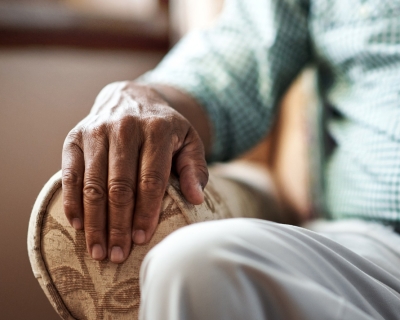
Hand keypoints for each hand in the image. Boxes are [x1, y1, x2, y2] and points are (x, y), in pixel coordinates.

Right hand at [62, 82, 207, 262]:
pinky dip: (72, 201)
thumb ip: (194, 168)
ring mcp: (96, 131)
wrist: (131, 97)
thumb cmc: (164, 127)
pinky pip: (70, 174)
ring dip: (95, 221)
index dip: (147, 212)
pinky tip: (79, 225)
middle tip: (118, 255)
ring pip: (93, 184)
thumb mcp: (189, 140)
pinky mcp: (75, 137)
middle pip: (120, 186)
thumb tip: (196, 199)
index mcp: (157, 129)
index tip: (142, 239)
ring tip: (98, 250)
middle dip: (118, 225)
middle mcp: (125, 127)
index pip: (151, 179)